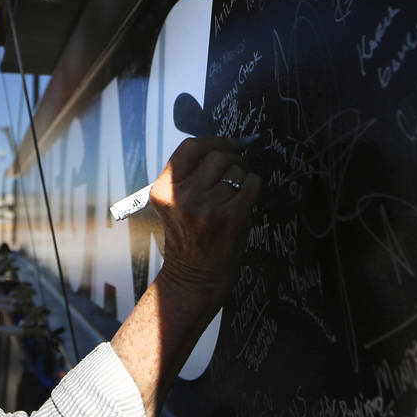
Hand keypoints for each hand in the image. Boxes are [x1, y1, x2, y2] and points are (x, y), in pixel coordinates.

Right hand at [148, 137, 260, 300]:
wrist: (194, 276)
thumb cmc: (188, 238)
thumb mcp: (175, 203)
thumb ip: (191, 175)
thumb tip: (227, 145)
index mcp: (163, 190)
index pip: (190, 147)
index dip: (215, 140)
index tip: (230, 144)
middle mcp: (183, 196)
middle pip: (217, 155)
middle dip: (232, 159)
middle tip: (233, 172)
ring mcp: (208, 207)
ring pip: (237, 169)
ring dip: (241, 176)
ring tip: (233, 194)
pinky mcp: (232, 216)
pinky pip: (252, 183)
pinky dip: (253, 186)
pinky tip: (243, 200)